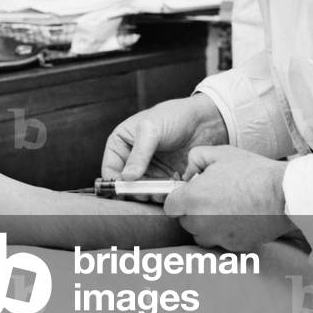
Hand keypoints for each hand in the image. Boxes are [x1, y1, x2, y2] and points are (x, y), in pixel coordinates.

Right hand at [101, 94, 227, 182]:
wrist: (202, 122)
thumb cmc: (172, 117)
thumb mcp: (151, 130)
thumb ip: (139, 154)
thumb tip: (127, 178)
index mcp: (121, 143)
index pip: (110, 168)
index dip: (114, 181)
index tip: (125, 190)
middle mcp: (132, 159)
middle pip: (125, 184)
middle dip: (134, 191)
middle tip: (145, 194)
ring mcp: (149, 169)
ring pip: (142, 191)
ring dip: (150, 195)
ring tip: (160, 191)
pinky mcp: (164, 178)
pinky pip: (159, 192)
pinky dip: (163, 194)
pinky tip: (171, 190)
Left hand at [162, 145, 295, 250]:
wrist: (284, 194)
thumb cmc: (252, 172)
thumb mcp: (218, 153)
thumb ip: (194, 159)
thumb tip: (187, 173)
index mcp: (192, 199)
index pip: (169, 206)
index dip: (178, 198)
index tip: (188, 192)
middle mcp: (201, 223)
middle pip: (184, 221)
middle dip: (192, 210)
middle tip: (211, 196)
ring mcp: (218, 237)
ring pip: (201, 234)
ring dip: (206, 224)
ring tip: (225, 208)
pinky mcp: (235, 248)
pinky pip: (221, 241)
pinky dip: (224, 232)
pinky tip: (238, 217)